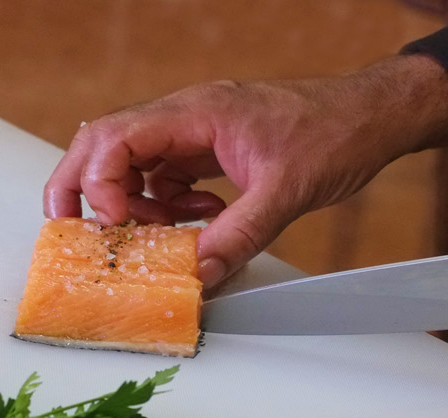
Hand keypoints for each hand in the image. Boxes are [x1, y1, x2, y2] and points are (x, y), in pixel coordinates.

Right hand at [44, 55, 447, 288]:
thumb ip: (238, 235)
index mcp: (194, 111)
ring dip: (135, 204)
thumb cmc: (336, 131)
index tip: (117, 226)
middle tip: (75, 232)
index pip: (116, 138)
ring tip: (167, 231)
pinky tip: (200, 218)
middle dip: (82, 188)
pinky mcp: (205, 149)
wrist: (372, 116)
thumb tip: (199, 274)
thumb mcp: (286, 191)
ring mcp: (192, 131)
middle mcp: (184, 116)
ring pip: (131, 164)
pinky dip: (167, 204)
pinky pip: (163, 177)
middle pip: (103, 144)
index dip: (101, 184)